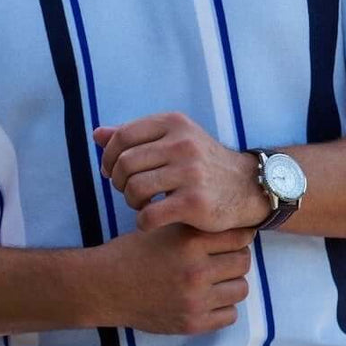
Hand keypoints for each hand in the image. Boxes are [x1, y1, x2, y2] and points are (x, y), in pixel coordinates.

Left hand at [93, 110, 268, 232]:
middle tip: (130, 191)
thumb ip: (136, 136)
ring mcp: (190, 173)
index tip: (113, 173)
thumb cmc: (203, 164)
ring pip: (134, 189)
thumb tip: (96, 134)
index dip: (110, 157)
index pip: (122, 136)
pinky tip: (152, 220)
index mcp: (174, 123)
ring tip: (143, 204)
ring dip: (131, 202)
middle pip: (125, 163)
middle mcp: (183, 143)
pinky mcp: (195, 202)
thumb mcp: (175, 139)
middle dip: (120, 182)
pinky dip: (143, 222)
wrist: (248, 187)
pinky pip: (149, 215)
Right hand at [96, 223, 255, 333]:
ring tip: (215, 280)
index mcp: (189, 242)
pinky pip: (230, 315)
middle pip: (243, 262)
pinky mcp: (192, 323)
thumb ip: (196, 228)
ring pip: (241, 289)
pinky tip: (207, 300)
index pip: (239, 237)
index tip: (230, 240)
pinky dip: (223, 307)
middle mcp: (196, 271)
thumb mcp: (163, 228)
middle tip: (221, 260)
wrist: (104, 287)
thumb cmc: (133, 253)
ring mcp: (195, 300)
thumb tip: (236, 228)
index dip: (237, 236)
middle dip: (234, 258)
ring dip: (231, 283)